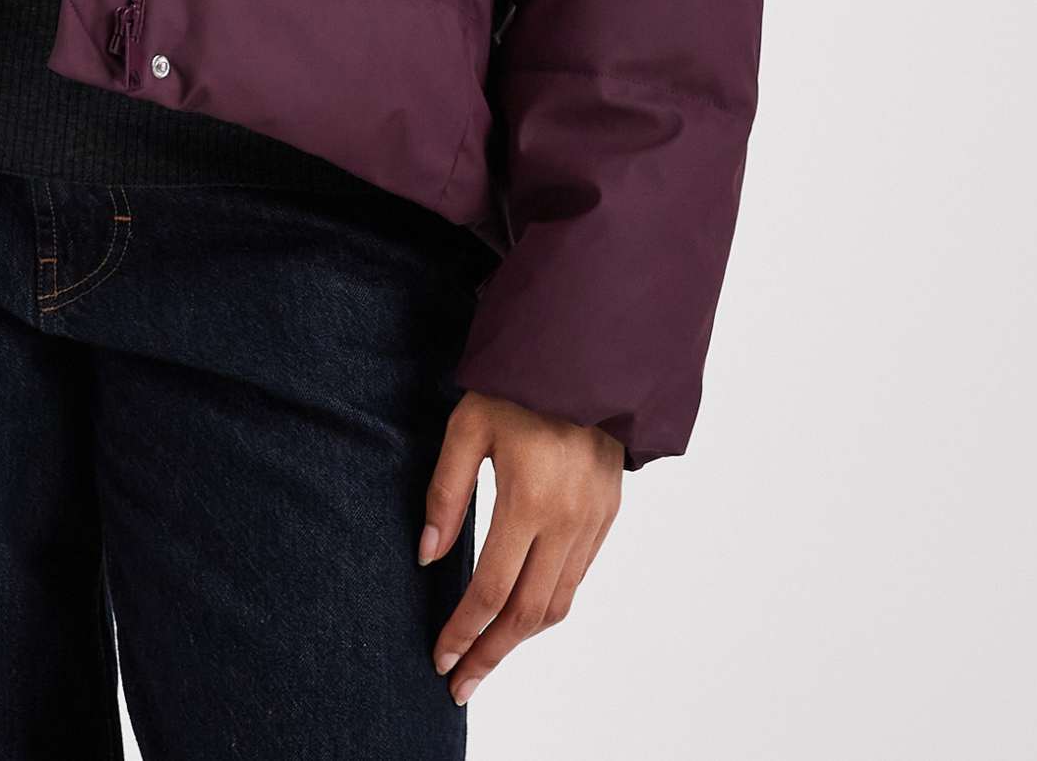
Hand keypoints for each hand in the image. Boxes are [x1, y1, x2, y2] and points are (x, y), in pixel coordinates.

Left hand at [418, 390, 621, 702]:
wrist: (587, 354)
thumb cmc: (518, 385)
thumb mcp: (468, 426)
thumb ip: (447, 492)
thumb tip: (428, 554)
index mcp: (530, 498)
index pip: (493, 588)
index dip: (465, 629)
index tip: (441, 656)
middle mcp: (569, 519)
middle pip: (529, 613)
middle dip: (492, 653)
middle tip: (460, 682)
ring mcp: (594, 521)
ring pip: (559, 603)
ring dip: (521, 639)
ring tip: (486, 658)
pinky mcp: (608, 515)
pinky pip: (578, 578)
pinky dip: (548, 607)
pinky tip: (522, 616)